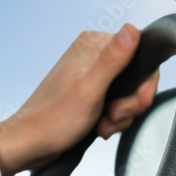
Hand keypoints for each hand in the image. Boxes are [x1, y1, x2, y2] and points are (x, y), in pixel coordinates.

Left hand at [0, 23, 159, 175]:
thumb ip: (112, 60)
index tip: (137, 101)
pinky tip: (99, 126)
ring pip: (127, 94)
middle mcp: (93, 56)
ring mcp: (91, 76)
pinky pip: (115, 105)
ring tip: (102, 124)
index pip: (140, 53)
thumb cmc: (52, 120)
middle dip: (130, 103)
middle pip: (135, 76)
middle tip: (113, 115)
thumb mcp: (89, 89)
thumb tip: (131, 31)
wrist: (32, 144)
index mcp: (93, 45)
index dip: (144, 82)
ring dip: (120, 116)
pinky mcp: (90, 95)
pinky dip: (112, 120)